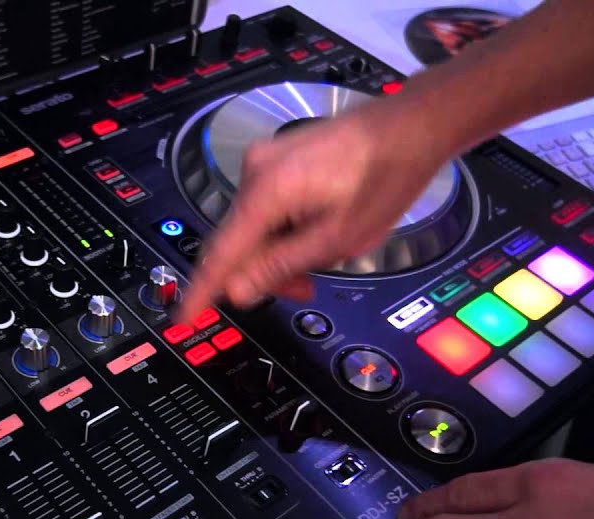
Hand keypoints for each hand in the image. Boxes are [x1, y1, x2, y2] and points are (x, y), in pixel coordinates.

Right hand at [176, 95, 452, 323]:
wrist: (410, 126)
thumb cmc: (384, 177)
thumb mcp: (337, 237)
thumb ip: (281, 266)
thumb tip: (236, 290)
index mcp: (267, 191)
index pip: (221, 253)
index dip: (202, 290)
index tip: (184, 316)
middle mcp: (255, 171)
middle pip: (237, 241)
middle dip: (262, 273)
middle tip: (303, 290)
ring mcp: (265, 161)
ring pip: (254, 226)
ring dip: (278, 252)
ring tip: (321, 260)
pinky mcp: (278, 159)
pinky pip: (266, 207)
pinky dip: (284, 229)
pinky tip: (316, 234)